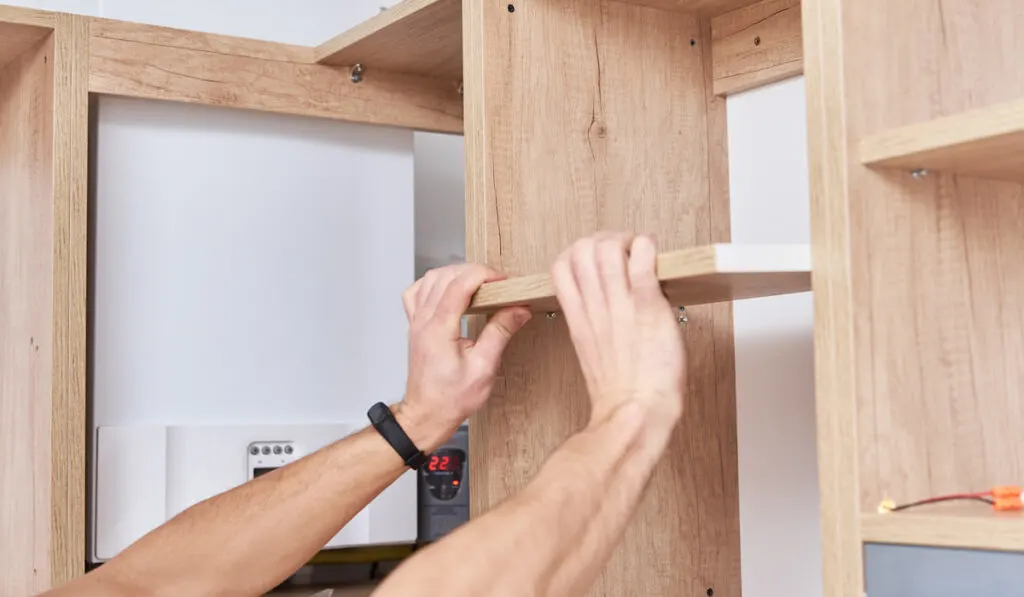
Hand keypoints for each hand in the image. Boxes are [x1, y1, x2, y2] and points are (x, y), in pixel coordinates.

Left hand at [397, 263, 531, 451]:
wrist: (426, 414)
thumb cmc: (451, 398)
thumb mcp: (484, 368)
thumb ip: (500, 333)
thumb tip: (517, 310)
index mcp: (439, 329)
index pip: (459, 284)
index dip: (483, 275)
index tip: (502, 281)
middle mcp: (423, 321)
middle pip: (445, 276)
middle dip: (473, 272)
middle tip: (495, 283)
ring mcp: (416, 322)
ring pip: (430, 279)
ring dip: (454, 274)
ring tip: (477, 284)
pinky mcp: (415, 326)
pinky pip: (417, 292)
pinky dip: (434, 283)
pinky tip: (448, 290)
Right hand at [551, 233, 685, 430]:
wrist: (637, 412)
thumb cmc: (622, 390)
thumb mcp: (592, 351)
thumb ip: (593, 322)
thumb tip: (607, 300)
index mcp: (579, 318)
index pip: (561, 266)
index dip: (578, 252)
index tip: (599, 260)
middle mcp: (595, 307)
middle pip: (582, 248)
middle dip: (605, 240)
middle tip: (625, 251)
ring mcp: (620, 305)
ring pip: (608, 247)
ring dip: (628, 241)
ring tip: (642, 254)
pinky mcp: (648, 306)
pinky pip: (643, 260)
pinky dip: (649, 249)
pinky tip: (656, 259)